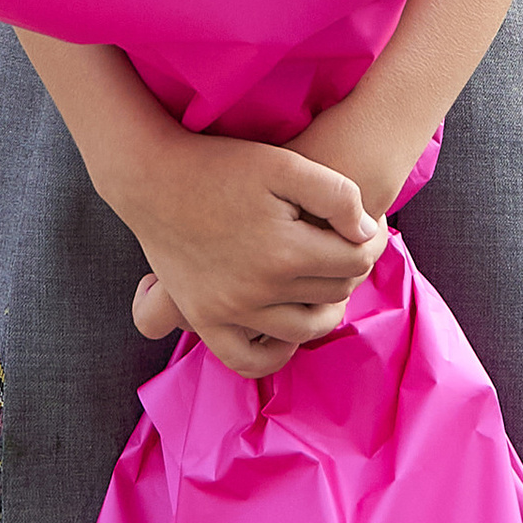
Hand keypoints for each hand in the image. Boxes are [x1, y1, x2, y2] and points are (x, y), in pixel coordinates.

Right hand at [116, 132, 384, 378]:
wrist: (153, 178)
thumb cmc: (221, 165)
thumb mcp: (285, 164)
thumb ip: (337, 196)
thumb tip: (366, 234)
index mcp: (285, 251)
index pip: (355, 261)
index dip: (369, 241)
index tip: (366, 227)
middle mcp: (259, 290)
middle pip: (334, 294)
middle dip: (350, 269)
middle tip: (346, 246)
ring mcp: (230, 311)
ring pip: (304, 328)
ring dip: (325, 308)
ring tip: (324, 280)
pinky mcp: (205, 319)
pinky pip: (249, 359)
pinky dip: (276, 352)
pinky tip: (288, 329)